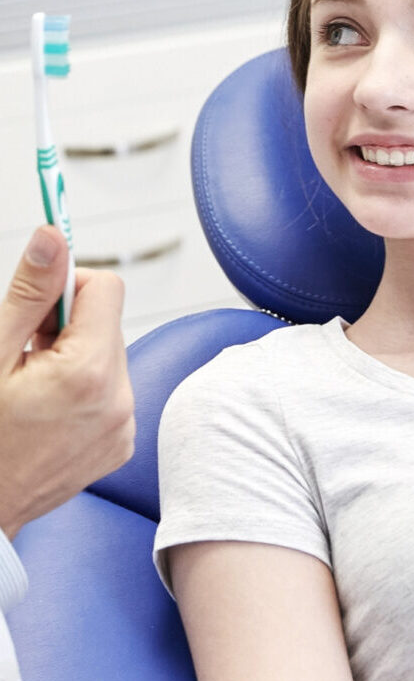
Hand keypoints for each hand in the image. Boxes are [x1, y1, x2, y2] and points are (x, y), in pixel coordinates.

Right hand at [0, 227, 134, 538]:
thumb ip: (29, 293)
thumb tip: (54, 236)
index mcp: (89, 372)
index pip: (106, 287)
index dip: (67, 286)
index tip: (34, 304)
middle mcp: (119, 400)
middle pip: (107, 322)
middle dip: (65, 326)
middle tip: (23, 353)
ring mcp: (123, 427)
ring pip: (108, 355)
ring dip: (73, 357)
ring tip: (31, 387)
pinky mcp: (120, 445)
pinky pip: (111, 392)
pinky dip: (82, 389)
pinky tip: (46, 411)